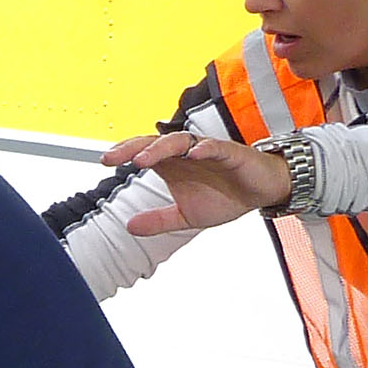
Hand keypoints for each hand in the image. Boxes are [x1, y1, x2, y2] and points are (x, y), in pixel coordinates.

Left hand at [103, 130, 292, 235]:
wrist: (262, 193)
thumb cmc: (226, 197)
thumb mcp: (186, 216)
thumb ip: (158, 219)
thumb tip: (129, 226)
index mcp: (174, 165)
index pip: (144, 153)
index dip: (125, 153)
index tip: (104, 161)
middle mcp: (187, 154)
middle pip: (156, 143)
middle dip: (134, 148)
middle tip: (114, 158)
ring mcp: (208, 151)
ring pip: (180, 141)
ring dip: (161, 148)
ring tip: (144, 160)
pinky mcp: (231, 153)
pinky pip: (216, 147)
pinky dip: (204, 148)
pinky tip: (193, 154)